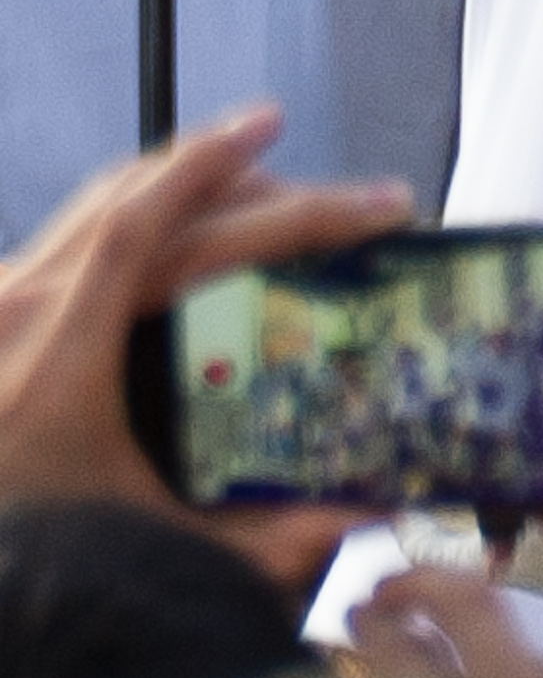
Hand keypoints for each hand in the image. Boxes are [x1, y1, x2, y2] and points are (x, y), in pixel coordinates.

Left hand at [0, 108, 410, 598]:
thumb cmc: (31, 553)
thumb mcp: (151, 552)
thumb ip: (265, 539)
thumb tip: (372, 511)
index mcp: (58, 359)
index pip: (137, 231)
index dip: (207, 168)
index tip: (273, 124)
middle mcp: (19, 309)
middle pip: (138, 201)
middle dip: (249, 177)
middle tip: (344, 194)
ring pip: (102, 200)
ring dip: (192, 177)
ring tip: (273, 173)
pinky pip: (76, 229)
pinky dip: (145, 207)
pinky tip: (191, 222)